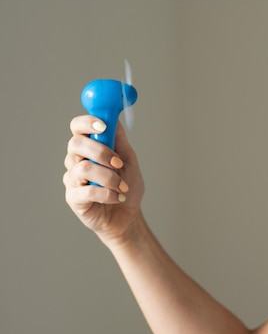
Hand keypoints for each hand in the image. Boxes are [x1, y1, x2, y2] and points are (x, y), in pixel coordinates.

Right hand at [63, 115, 144, 246]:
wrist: (128, 215)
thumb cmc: (126, 186)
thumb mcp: (128, 159)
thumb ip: (119, 140)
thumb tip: (113, 118)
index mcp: (89, 147)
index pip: (77, 127)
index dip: (87, 123)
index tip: (103, 126)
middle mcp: (77, 161)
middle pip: (75, 144)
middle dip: (100, 151)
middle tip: (119, 163)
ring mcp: (73, 180)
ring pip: (82, 168)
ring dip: (109, 177)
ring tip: (122, 186)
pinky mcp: (73, 198)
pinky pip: (86, 191)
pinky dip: (107, 193)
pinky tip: (117, 197)